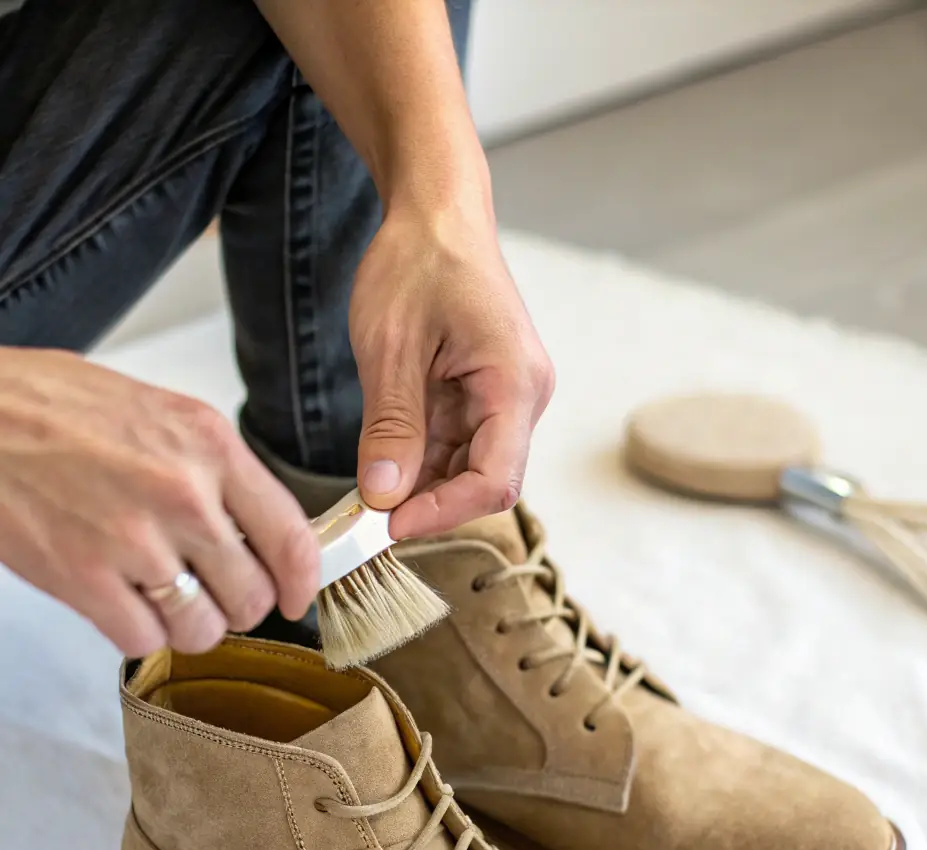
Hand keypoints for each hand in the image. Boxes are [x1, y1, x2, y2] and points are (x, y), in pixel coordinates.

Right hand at [0, 349, 318, 654]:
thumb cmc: (57, 407)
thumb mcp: (163, 414)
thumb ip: (218, 472)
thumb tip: (260, 528)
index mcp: (209, 447)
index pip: (292, 538)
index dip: (303, 582)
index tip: (296, 596)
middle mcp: (182, 495)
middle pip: (252, 597)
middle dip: (236, 606)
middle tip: (212, 592)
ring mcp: (134, 541)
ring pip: (203, 630)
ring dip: (188, 626)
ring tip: (163, 599)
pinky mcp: (84, 578)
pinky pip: (144, 640)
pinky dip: (137, 633)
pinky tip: (122, 602)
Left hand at [349, 206, 554, 539]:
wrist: (437, 212)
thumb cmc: (419, 260)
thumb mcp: (390, 346)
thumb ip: (391, 426)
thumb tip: (385, 496)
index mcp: (514, 383)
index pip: (494, 480)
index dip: (444, 513)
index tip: (389, 525)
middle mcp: (524, 396)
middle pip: (484, 481)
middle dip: (428, 503)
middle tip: (368, 517)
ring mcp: (509, 397)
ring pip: (468, 468)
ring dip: (421, 482)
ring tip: (369, 484)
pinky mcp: (487, 396)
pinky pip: (458, 445)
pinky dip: (421, 459)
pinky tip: (386, 459)